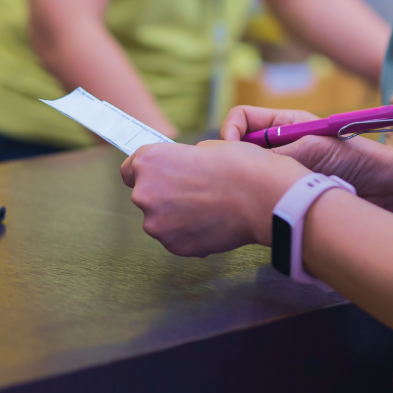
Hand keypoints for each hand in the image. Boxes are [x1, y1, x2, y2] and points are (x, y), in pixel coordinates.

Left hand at [120, 141, 307, 256]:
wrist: (263, 198)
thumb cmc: (240, 166)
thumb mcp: (205, 147)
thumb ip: (181, 161)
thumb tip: (180, 172)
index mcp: (149, 161)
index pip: (130, 170)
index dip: (147, 172)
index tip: (160, 176)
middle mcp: (144, 193)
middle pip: (145, 196)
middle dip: (164, 195)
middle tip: (194, 193)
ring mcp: (157, 223)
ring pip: (160, 220)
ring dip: (175, 216)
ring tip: (207, 209)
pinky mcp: (173, 246)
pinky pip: (176, 238)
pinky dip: (189, 233)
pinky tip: (211, 223)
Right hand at [220, 104, 392, 211]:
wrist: (385, 188)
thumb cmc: (353, 160)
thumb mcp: (310, 148)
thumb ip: (274, 153)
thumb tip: (239, 161)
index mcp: (285, 124)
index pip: (242, 119)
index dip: (231, 131)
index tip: (231, 151)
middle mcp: (281, 145)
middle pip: (240, 147)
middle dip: (234, 159)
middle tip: (236, 177)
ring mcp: (285, 169)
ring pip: (249, 172)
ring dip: (249, 181)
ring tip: (255, 194)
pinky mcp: (290, 193)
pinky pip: (263, 193)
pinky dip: (259, 199)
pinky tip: (266, 207)